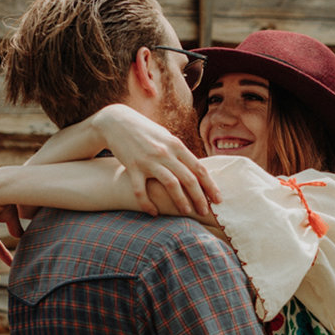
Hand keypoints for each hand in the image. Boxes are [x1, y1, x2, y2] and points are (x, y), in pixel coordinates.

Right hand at [92, 105, 219, 217]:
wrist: (117, 121)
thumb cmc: (146, 131)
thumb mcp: (166, 137)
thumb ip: (180, 153)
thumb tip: (197, 169)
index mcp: (176, 145)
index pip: (199, 168)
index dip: (210, 185)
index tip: (218, 199)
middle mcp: (165, 153)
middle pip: (188, 179)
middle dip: (199, 198)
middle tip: (205, 212)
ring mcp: (148, 160)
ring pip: (170, 185)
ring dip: (180, 201)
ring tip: (186, 213)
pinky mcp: (132, 167)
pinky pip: (141, 191)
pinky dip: (147, 204)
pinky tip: (153, 213)